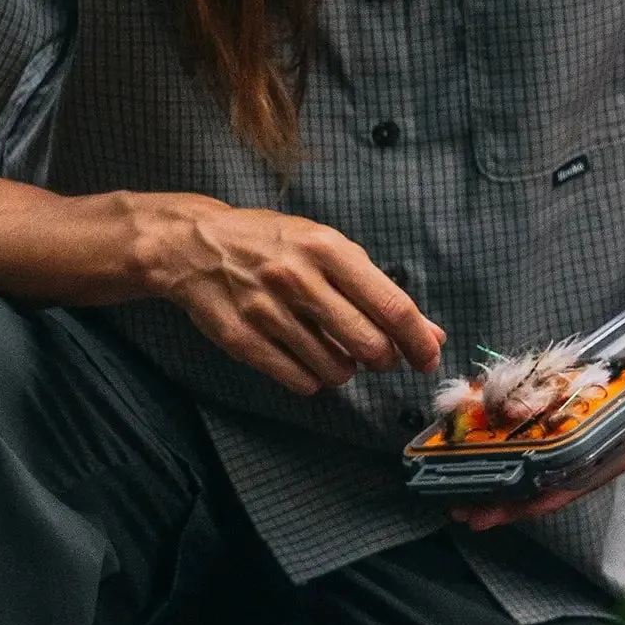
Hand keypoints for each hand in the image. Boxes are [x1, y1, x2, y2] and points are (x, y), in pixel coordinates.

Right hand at [138, 197, 444, 396]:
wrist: (194, 245)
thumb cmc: (272, 244)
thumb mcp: (327, 249)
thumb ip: (378, 289)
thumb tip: (431, 333)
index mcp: (327, 248)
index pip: (391, 305)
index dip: (418, 340)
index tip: (428, 358)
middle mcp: (299, 278)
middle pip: (369, 343)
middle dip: (384, 359)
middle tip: (378, 355)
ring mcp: (268, 310)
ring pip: (336, 370)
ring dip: (346, 370)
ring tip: (334, 350)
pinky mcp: (243, 339)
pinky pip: (299, 380)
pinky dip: (313, 378)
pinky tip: (306, 358)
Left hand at [452, 366, 624, 529]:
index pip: (588, 475)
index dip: (553, 493)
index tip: (517, 509)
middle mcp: (607, 448)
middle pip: (551, 481)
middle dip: (510, 500)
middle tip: (463, 514)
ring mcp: (590, 434)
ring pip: (538, 463)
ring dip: (498, 478)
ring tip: (451, 493)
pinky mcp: (579, 414)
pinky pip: (538, 435)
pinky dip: (507, 442)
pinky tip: (470, 445)